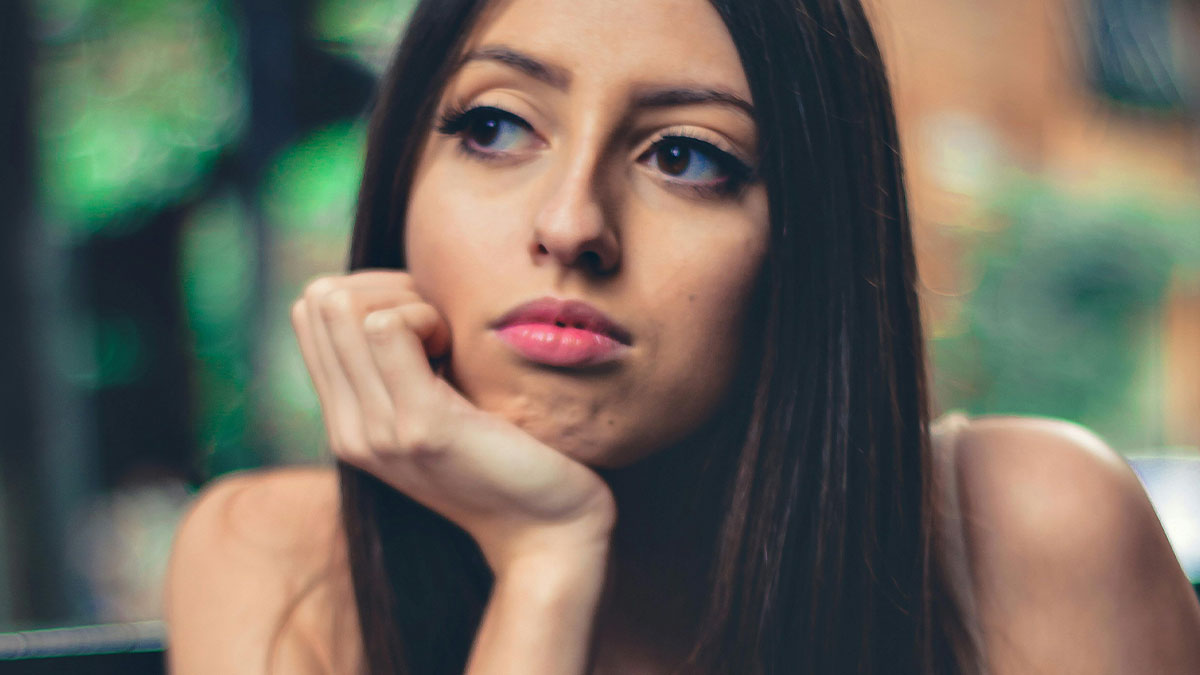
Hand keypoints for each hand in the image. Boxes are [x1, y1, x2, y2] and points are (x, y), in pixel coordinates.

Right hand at [290, 270, 616, 574]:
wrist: (551, 532)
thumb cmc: (512, 456)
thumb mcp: (440, 409)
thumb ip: (404, 369)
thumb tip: (397, 289)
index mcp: (347, 424)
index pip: (311, 311)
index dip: (372, 292)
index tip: (429, 323)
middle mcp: (348, 431)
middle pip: (320, 301)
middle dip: (385, 289)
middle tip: (443, 327)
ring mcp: (377, 431)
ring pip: (343, 307)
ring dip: (407, 301)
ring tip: (451, 342)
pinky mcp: (420, 426)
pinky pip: (387, 327)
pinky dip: (426, 315)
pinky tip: (459, 349)